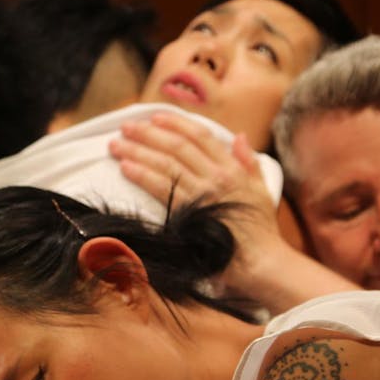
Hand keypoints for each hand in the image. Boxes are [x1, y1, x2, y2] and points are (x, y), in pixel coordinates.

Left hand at [108, 112, 286, 295]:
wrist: (261, 262)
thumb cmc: (261, 231)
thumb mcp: (262, 190)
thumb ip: (249, 162)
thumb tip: (239, 136)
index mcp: (233, 168)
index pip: (200, 136)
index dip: (175, 123)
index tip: (155, 117)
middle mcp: (217, 176)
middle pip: (176, 146)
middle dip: (148, 133)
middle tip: (126, 127)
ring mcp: (203, 193)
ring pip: (165, 163)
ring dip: (138, 151)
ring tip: (116, 145)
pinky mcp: (191, 213)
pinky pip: (161, 188)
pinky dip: (142, 175)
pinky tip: (126, 168)